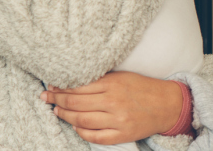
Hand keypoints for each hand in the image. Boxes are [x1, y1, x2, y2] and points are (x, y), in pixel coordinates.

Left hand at [40, 71, 182, 144]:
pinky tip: (75, 126)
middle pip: (75, 103)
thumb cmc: (141, 87)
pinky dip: (82, 132)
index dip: (60, 87)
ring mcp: (118, 120)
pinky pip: (95, 137)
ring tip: (57, 111)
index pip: (77, 86)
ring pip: (81, 120)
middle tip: (45, 98)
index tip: (50, 87)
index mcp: (112, 83)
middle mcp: (113, 101)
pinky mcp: (122, 134)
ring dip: (65, 116)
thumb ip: (98, 79)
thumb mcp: (120, 76)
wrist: (167, 104)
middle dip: (56, 100)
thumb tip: (70, 82)